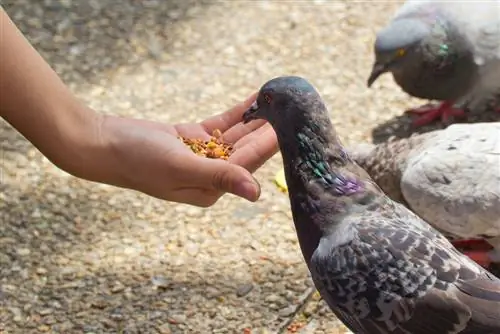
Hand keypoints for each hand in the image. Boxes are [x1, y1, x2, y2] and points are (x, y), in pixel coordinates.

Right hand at [101, 93, 277, 206]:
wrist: (104, 143)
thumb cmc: (139, 159)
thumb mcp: (181, 167)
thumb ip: (220, 176)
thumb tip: (256, 194)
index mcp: (210, 189)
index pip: (247, 165)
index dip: (269, 146)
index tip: (290, 128)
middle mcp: (209, 175)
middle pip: (246, 150)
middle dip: (268, 131)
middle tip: (292, 110)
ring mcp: (201, 155)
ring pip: (236, 136)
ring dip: (256, 120)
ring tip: (279, 101)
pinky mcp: (192, 138)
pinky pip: (221, 124)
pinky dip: (238, 113)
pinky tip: (254, 99)